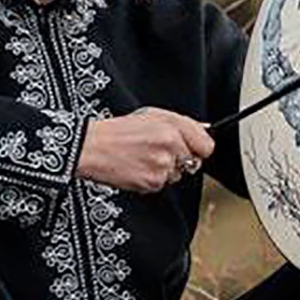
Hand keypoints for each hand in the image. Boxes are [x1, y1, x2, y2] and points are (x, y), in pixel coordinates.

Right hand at [77, 108, 213, 192]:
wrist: (92, 147)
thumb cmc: (119, 131)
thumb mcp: (152, 115)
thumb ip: (181, 123)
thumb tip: (203, 131)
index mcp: (172, 129)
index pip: (207, 147)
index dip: (199, 148)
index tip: (191, 148)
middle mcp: (170, 148)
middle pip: (193, 163)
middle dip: (180, 159)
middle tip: (158, 152)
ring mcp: (162, 168)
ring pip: (177, 175)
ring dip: (165, 170)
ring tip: (144, 158)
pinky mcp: (152, 183)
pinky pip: (162, 185)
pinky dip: (152, 179)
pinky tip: (138, 168)